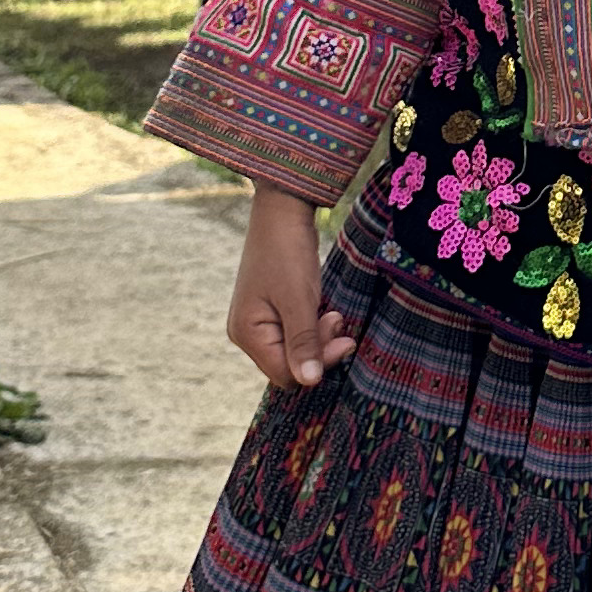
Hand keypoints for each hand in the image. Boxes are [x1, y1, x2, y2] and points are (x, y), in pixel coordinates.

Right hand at [227, 187, 356, 390]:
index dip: (318, 364)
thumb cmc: (287, 252)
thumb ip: (304, 343)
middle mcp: (246, 333)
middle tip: (339, 321)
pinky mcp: (270, 310)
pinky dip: (312, 326)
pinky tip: (324, 310)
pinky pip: (295, 332)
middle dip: (319, 349)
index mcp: (246, 334)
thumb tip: (309, 382)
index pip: (286, 374)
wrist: (283, 209)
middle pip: (289, 364)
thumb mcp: (299, 300)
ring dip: (319, 336)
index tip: (345, 340)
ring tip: (333, 313)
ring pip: (295, 349)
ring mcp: (257, 322)